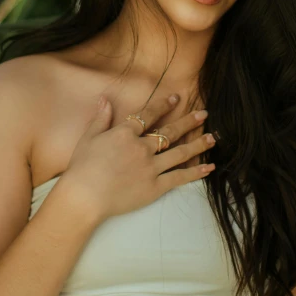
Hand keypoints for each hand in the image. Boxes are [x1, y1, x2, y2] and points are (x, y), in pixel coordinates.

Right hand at [61, 93, 215, 221]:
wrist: (83, 197)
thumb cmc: (81, 168)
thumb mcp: (89, 138)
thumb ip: (101, 118)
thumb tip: (106, 99)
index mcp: (125, 134)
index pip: (149, 115)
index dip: (164, 105)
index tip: (177, 98)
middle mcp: (142, 148)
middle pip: (170, 132)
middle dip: (189, 121)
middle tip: (204, 114)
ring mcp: (150, 168)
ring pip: (180, 153)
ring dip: (198, 144)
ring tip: (213, 138)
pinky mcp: (154, 187)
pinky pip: (178, 178)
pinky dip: (195, 173)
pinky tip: (209, 168)